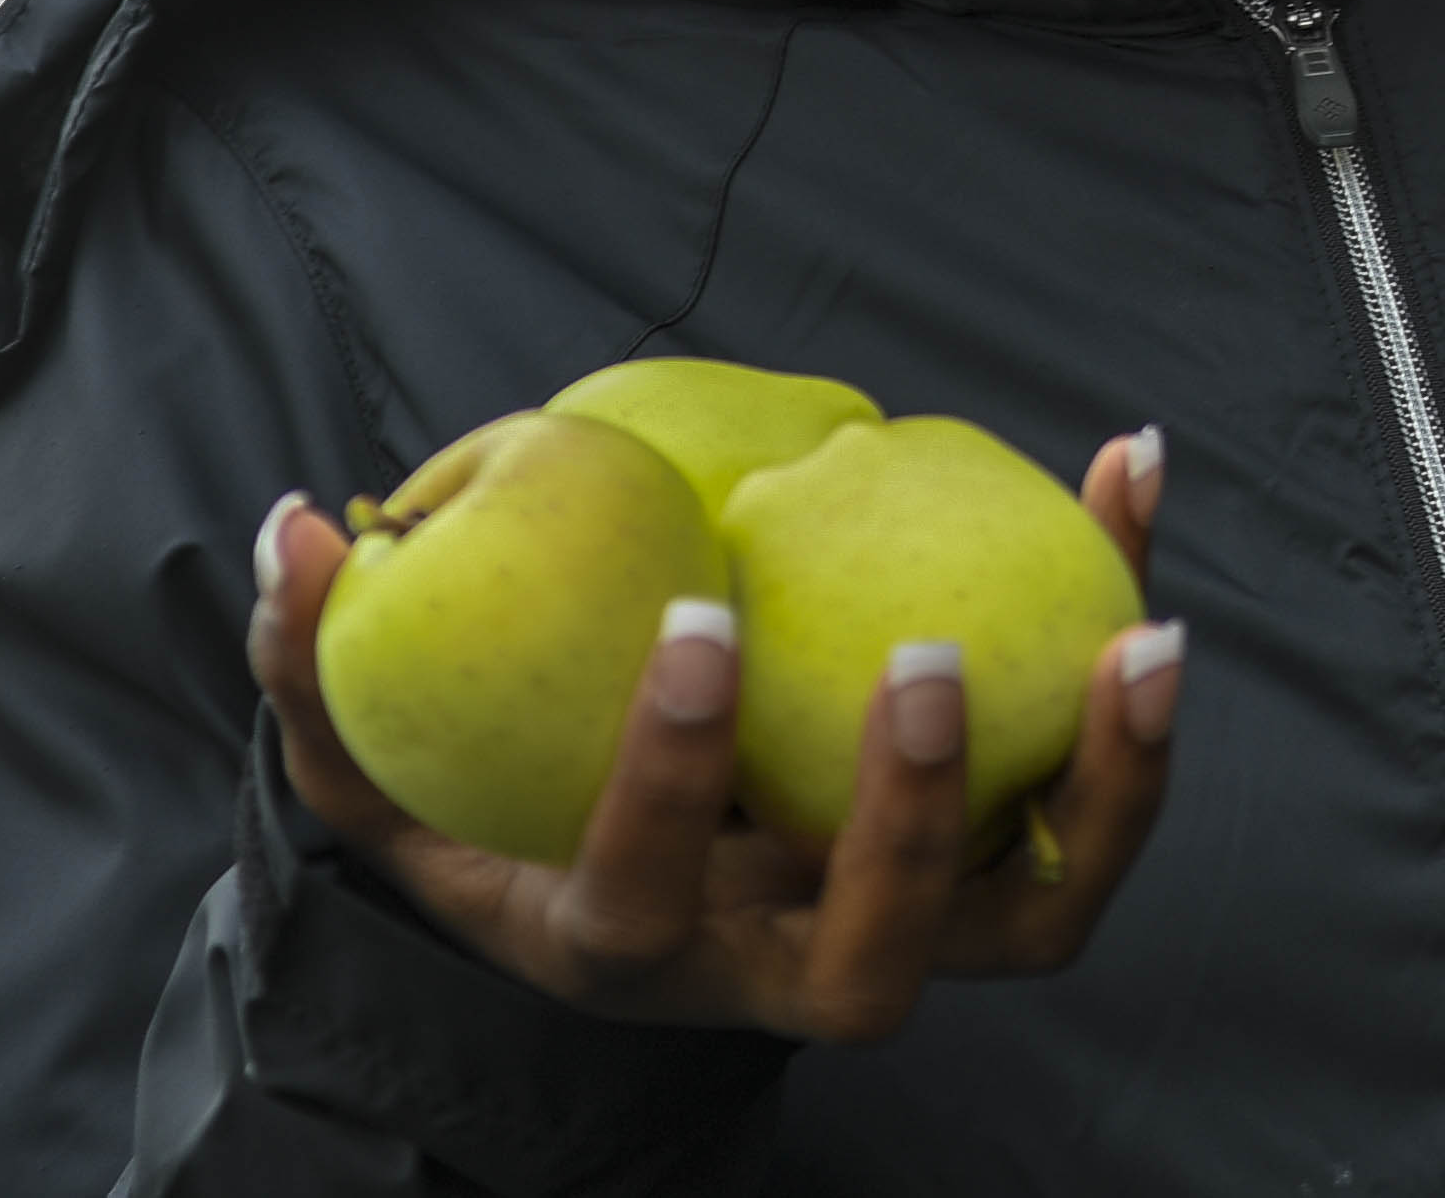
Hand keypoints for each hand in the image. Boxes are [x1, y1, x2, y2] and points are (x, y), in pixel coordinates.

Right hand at [243, 428, 1183, 1039]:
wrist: (624, 895)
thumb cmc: (495, 815)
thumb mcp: (388, 765)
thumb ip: (321, 667)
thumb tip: (299, 527)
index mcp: (632, 947)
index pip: (647, 893)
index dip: (668, 778)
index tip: (692, 625)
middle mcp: (782, 965)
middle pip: (877, 960)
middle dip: (909, 822)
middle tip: (924, 659)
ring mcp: (912, 932)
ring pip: (1041, 916)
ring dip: (1110, 786)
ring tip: (1144, 633)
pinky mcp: (1001, 870)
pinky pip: (1092, 794)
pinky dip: (1123, 655)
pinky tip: (1128, 478)